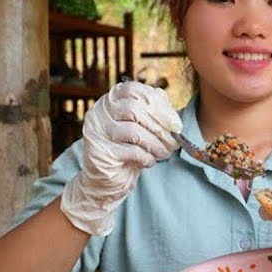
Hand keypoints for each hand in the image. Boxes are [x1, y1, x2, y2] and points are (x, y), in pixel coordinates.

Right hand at [60, 81, 181, 235]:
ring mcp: (96, 131)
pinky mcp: (99, 152)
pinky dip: (146, 157)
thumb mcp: (141, 128)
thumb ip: (153, 114)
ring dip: (155, 144)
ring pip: (134, 131)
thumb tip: (172, 115)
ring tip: (164, 152)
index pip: (134, 90)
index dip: (158, 104)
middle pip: (134, 109)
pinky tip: (149, 161)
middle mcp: (99, 111)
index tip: (175, 122)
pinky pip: (130, 151)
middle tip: (174, 141)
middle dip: (160, 126)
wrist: (106, 181)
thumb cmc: (126, 150)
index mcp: (110, 100)